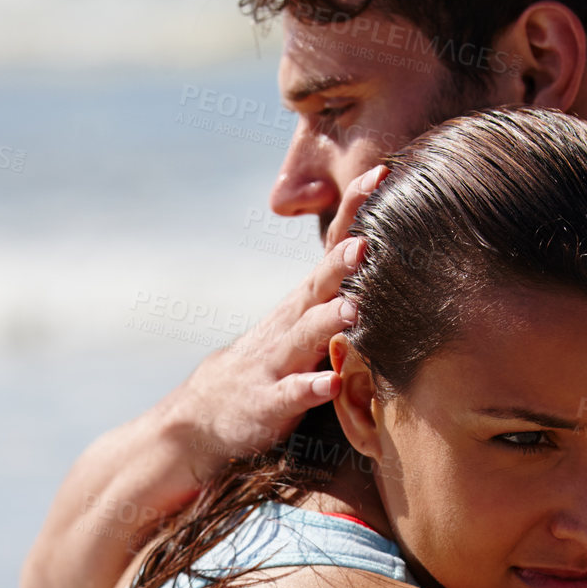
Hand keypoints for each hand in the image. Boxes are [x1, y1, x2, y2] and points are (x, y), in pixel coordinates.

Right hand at [167, 165, 386, 473]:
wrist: (204, 414)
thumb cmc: (269, 363)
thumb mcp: (301, 322)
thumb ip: (336, 291)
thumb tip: (383, 249)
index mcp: (302, 304)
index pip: (331, 250)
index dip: (354, 213)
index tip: (380, 174)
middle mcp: (288, 326)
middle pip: (316, 287)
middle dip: (340, 264)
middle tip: (366, 242)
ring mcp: (275, 364)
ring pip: (303, 338)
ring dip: (327, 322)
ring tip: (353, 308)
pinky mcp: (267, 404)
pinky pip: (290, 395)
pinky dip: (309, 389)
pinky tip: (331, 385)